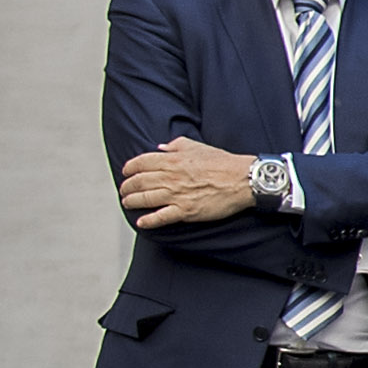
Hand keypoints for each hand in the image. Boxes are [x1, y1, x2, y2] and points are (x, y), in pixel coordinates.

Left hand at [118, 139, 253, 227]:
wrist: (243, 179)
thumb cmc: (224, 163)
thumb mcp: (198, 147)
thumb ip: (177, 145)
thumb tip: (161, 147)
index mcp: (172, 160)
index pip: (141, 163)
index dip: (130, 168)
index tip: (127, 172)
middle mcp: (170, 177)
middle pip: (139, 182)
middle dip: (127, 187)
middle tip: (125, 190)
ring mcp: (177, 195)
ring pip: (145, 199)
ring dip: (132, 202)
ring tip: (128, 203)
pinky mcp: (186, 211)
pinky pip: (161, 217)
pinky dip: (149, 221)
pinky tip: (142, 222)